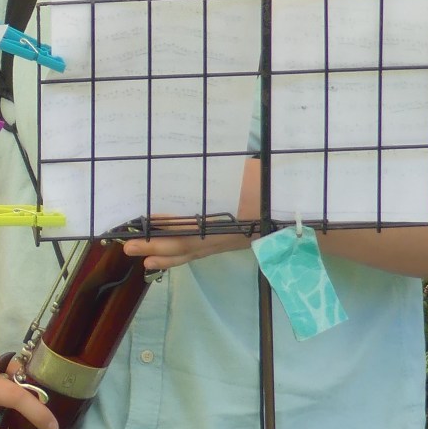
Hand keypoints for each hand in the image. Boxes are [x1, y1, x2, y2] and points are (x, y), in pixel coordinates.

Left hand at [123, 158, 261, 269]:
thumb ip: (222, 176)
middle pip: (190, 244)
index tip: (147, 221)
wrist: (296, 207)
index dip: (170, 226)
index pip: (196, 225)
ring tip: (144, 261)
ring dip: (167, 257)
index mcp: (232, 214)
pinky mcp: (230, 243)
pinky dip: (181, 256)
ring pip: (194, 253)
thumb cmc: (272, 183)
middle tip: (131, 246)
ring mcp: (229, 241)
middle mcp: (228, 232)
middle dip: (159, 246)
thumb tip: (192, 168)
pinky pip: (201, 253)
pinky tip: (165, 259)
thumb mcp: (246, 173)